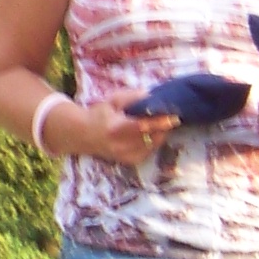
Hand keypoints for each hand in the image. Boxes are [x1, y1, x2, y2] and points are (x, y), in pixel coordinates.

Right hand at [53, 99, 176, 166]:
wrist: (84, 135)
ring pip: (152, 146)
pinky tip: (153, 134)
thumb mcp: (113, 100)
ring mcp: (124, 156)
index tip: (174, 117)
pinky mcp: (128, 162)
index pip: (141, 127)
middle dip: (164, 127)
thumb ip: (132, 97)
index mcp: (115, 129)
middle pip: (150, 137)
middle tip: (172, 116)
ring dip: (161, 134)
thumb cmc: (100, 114)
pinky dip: (154, 142)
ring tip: (163, 124)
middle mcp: (120, 146)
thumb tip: (152, 96)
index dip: (159, 123)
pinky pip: (149, 152)